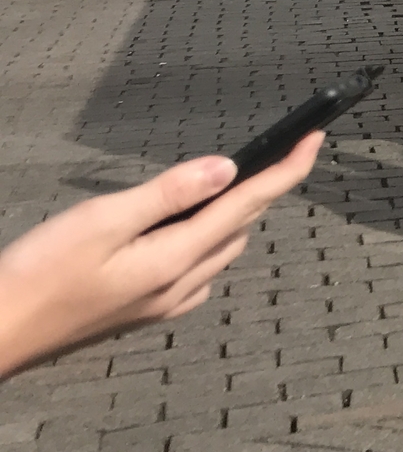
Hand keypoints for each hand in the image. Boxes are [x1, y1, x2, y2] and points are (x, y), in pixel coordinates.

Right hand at [0, 131, 321, 378]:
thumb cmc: (37, 275)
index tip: (316, 138)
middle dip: (263, 188)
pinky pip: (195, 275)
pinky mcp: (140, 313)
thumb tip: (227, 169)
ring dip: (235, 215)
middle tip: (279, 150)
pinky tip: (187, 233)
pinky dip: (205, 243)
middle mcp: (178, 287)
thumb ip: (168, 194)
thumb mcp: (101, 221)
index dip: (287, 169)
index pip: (248, 204)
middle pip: (239, 227)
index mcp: (175, 261)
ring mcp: (160, 305)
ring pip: (219, 251)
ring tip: (237, 181)